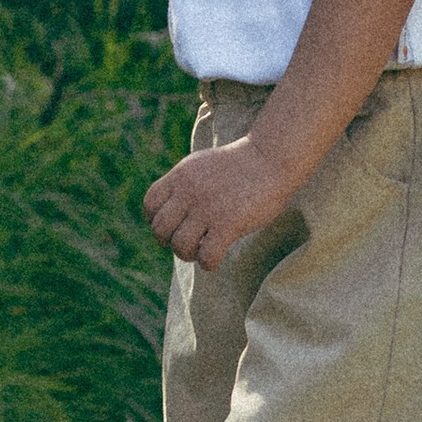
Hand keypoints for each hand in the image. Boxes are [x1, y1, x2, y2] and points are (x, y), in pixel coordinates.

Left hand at [144, 133, 297, 270]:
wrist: (271, 158)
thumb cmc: (241, 164)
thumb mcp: (203, 165)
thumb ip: (183, 184)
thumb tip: (169, 210)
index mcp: (181, 175)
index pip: (150, 205)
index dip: (156, 220)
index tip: (175, 224)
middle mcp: (189, 191)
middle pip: (160, 229)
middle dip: (170, 241)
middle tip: (188, 241)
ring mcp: (208, 208)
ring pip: (180, 246)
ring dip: (189, 254)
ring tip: (202, 249)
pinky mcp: (228, 223)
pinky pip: (206, 256)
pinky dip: (209, 263)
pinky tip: (218, 255)